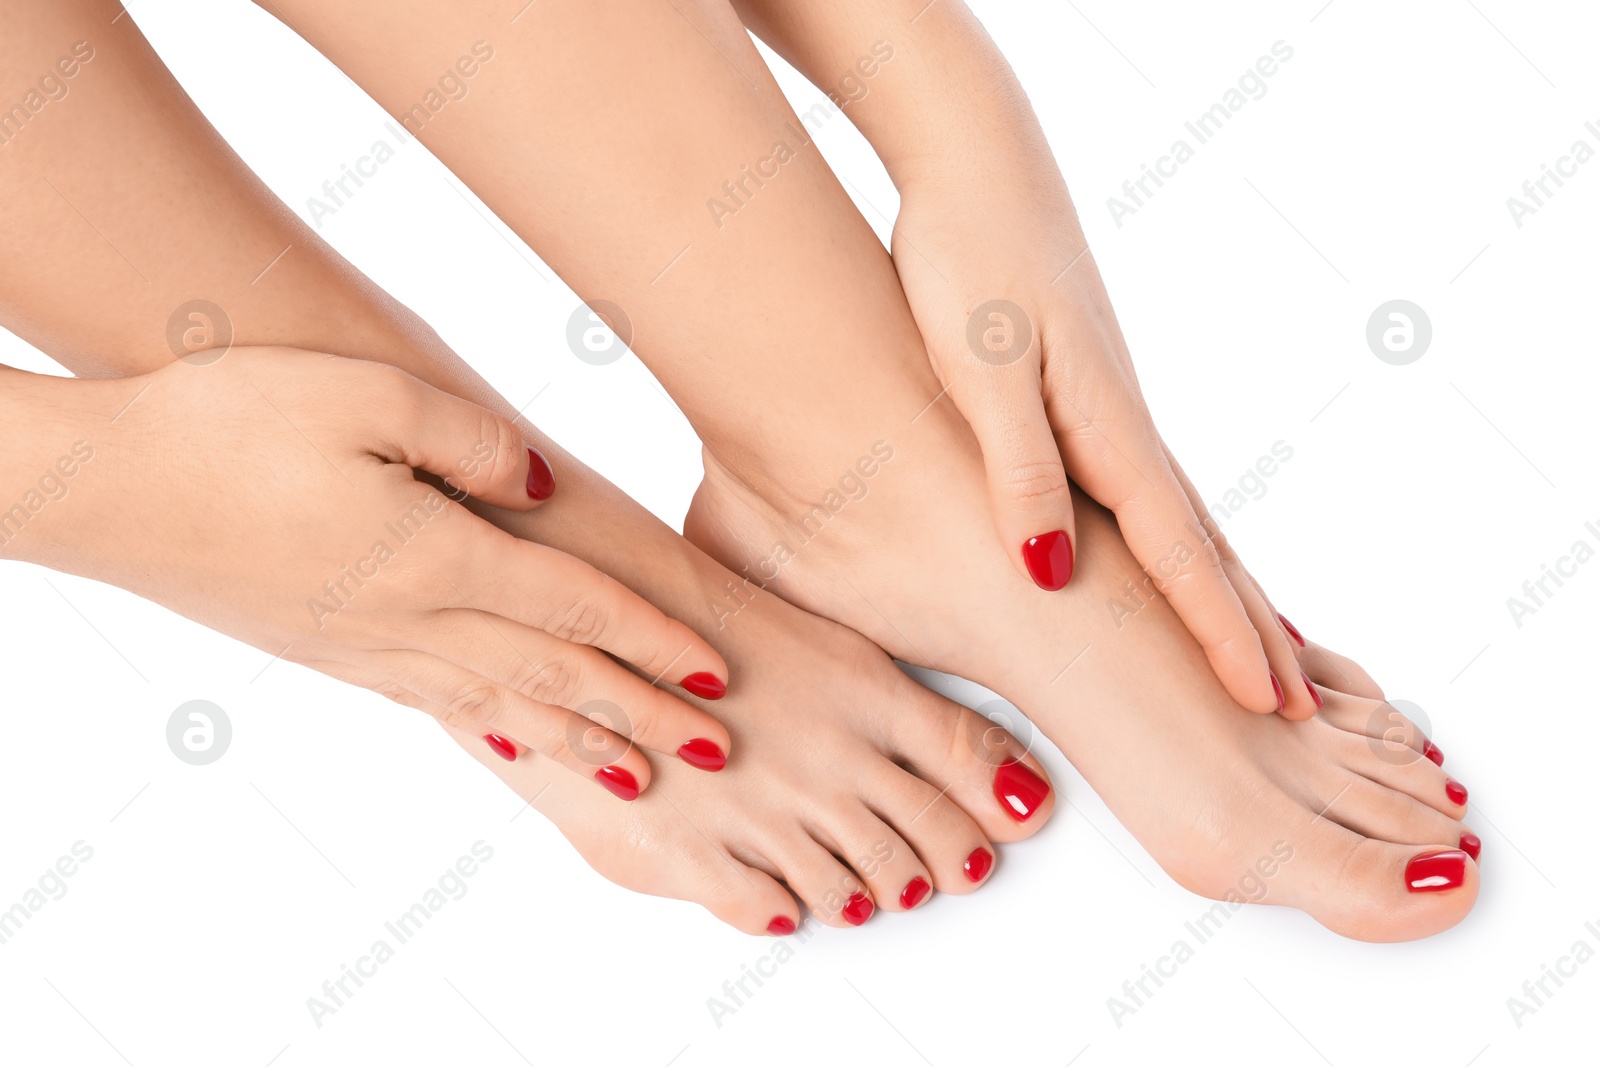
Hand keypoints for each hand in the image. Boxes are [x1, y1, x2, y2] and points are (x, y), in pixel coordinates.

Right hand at [0, 348, 731, 792]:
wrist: (104, 490)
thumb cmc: (231, 420)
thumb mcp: (366, 393)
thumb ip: (471, 440)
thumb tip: (539, 483)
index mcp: (434, 556)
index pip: (575, 610)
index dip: (652, 643)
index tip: (716, 673)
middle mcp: (410, 619)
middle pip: (556, 676)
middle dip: (643, 713)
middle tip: (716, 750)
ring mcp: (366, 646)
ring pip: (503, 704)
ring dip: (581, 739)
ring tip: (637, 772)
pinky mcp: (326, 652)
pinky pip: (437, 703)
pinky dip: (498, 727)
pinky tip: (520, 738)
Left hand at [890, 168, 1313, 716]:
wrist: (977, 167)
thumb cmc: (968, 259)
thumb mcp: (980, 367)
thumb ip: (1017, 467)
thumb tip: (1051, 572)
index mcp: (1108, 428)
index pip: (1178, 555)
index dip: (1220, 635)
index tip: (1270, 704)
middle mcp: (1125, 426)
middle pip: (1202, 546)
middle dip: (1249, 628)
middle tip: (1300, 704)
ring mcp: (1113, 410)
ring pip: (1184, 519)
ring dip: (1224, 588)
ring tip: (1262, 647)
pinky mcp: (1087, 394)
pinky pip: (1148, 491)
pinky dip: (1181, 541)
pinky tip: (1175, 551)